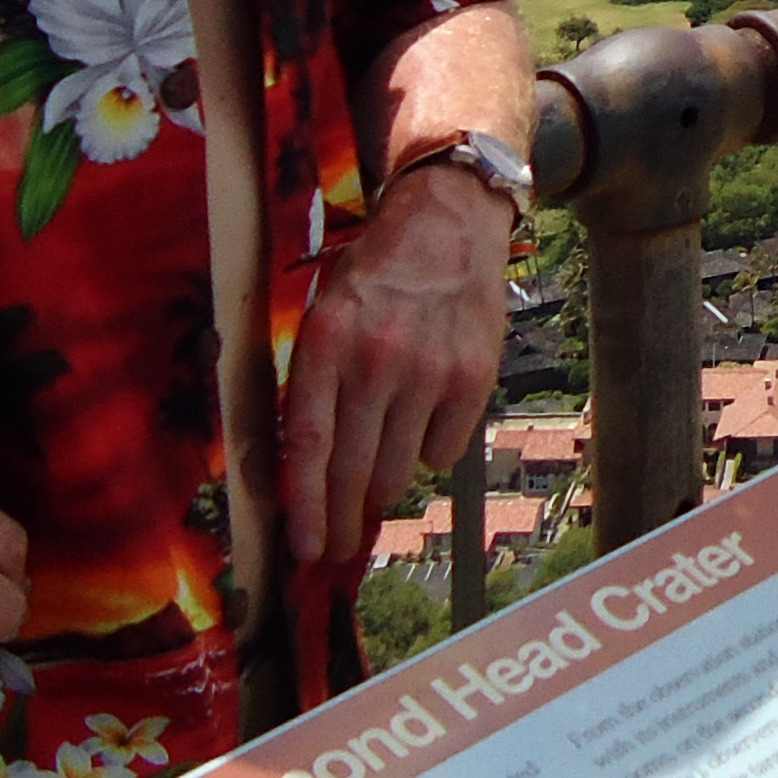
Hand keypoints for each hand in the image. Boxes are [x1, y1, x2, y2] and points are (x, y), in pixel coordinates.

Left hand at [281, 167, 511, 568]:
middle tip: (336, 551)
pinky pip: (443, 451)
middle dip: (341, 523)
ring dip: (384, 487)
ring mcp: (429, 372)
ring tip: (377, 482)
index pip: (309, 444)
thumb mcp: (324, 315)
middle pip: (354, 470)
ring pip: (400, 470)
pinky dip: (429, 450)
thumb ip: (311, 385)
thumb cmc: (375, 276)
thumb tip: (305, 467)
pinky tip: (423, 421)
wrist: (447, 225)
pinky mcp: (472, 378)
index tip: (305, 549)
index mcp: (326, 344)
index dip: (305, 505)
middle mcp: (377, 361)